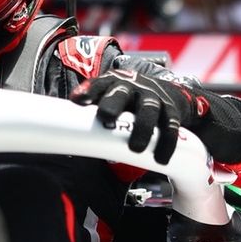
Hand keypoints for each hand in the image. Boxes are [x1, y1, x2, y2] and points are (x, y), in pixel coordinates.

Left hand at [71, 69, 201, 164]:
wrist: (164, 90)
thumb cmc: (127, 100)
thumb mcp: (109, 99)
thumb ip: (92, 115)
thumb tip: (69, 141)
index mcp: (112, 83)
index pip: (98, 84)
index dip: (88, 90)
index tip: (78, 99)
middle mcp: (133, 86)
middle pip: (122, 92)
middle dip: (113, 104)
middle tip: (106, 117)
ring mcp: (153, 97)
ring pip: (148, 109)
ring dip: (142, 128)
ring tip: (136, 148)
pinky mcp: (171, 110)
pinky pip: (170, 126)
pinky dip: (166, 142)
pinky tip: (160, 158)